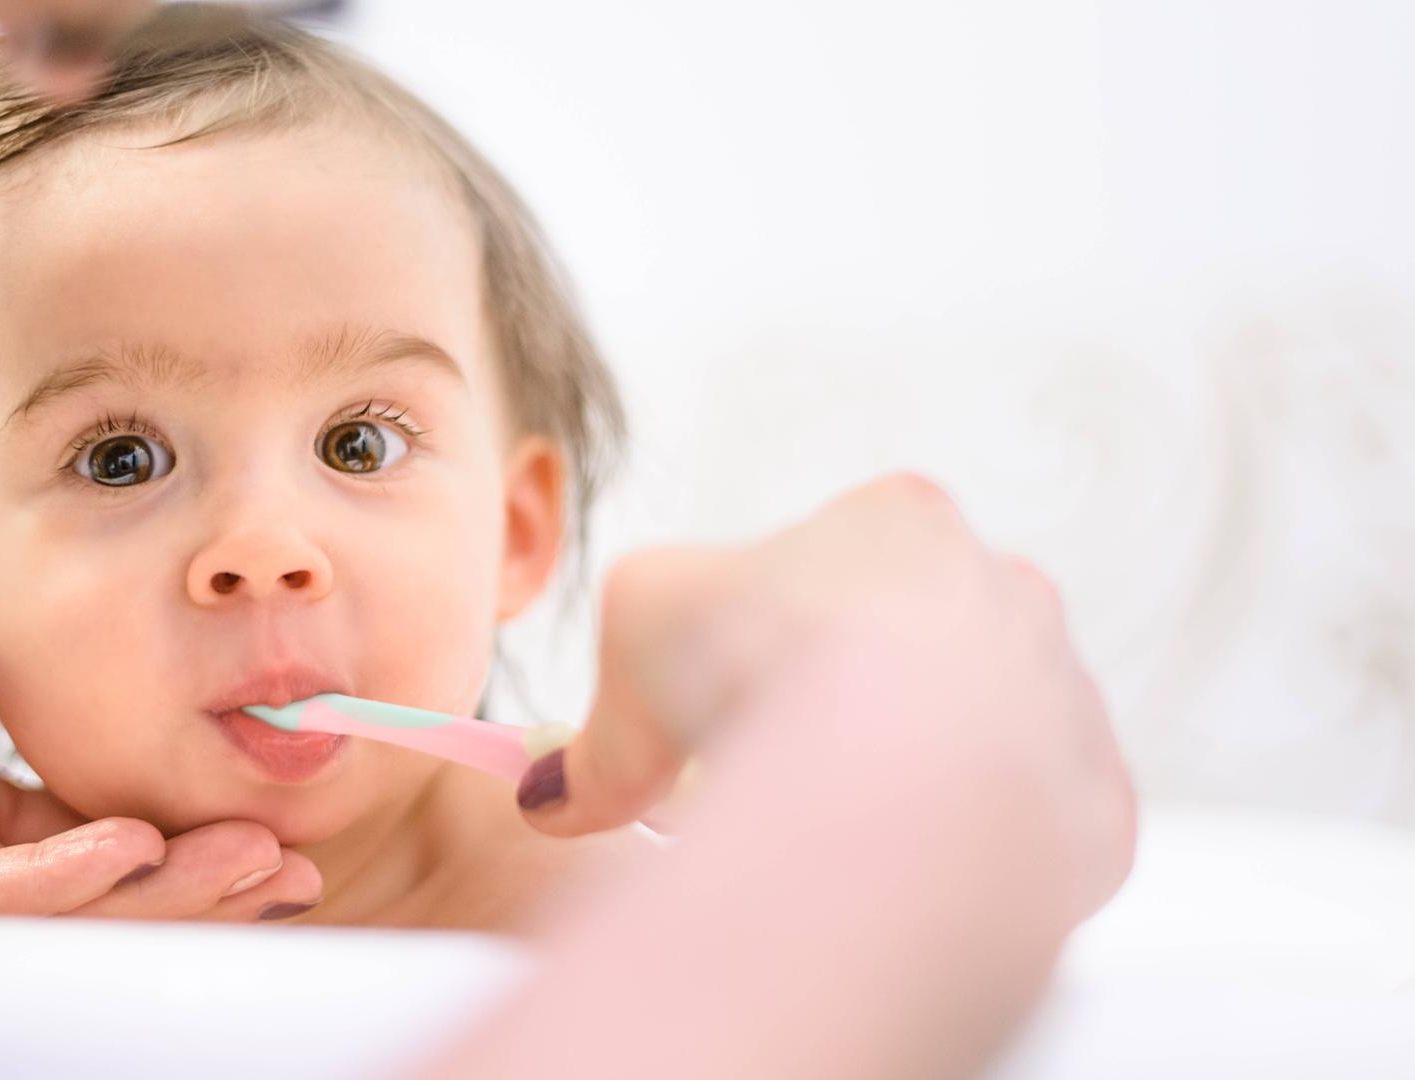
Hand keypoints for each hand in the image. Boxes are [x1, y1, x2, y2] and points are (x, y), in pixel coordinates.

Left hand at [0, 567, 319, 920]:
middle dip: (194, 886)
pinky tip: (113, 851)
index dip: (169, 839)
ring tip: (244, 866)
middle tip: (295, 870)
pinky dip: (38, 881)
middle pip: (87, 890)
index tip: (261, 826)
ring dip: (147, 892)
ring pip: (41, 912)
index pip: (82, 835)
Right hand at [518, 472, 1133, 920]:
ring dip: (910, 776)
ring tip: (827, 830)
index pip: (824, 564)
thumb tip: (558, 792)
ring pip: (976, 738)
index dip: (752, 630)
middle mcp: (1005, 594)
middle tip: (764, 763)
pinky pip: (1024, 835)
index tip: (711, 690)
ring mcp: (1062, 700)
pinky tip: (898, 876)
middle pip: (907, 650)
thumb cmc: (767, 665)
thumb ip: (597, 716)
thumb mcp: (631, 632)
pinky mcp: (1092, 814)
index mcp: (900, 520)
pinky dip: (963, 857)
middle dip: (838, 703)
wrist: (893, 783)